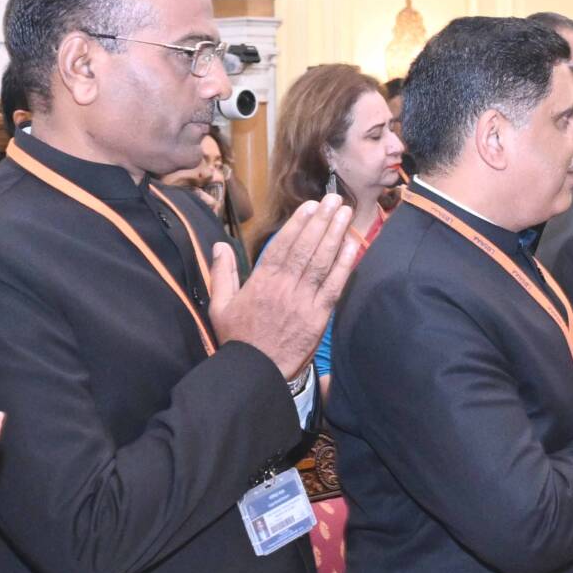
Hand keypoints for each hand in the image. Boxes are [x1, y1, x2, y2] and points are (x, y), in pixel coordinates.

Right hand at [209, 197, 358, 379]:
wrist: (256, 372)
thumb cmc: (237, 339)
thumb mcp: (219, 305)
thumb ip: (222, 273)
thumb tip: (219, 246)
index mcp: (260, 282)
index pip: (282, 246)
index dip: (298, 224)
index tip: (309, 206)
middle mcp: (283, 287)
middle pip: (305, 248)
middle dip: (320, 221)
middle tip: (333, 200)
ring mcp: (303, 301)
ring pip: (321, 262)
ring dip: (334, 235)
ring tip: (345, 213)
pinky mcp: (319, 317)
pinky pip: (334, 286)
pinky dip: (344, 264)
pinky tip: (353, 245)